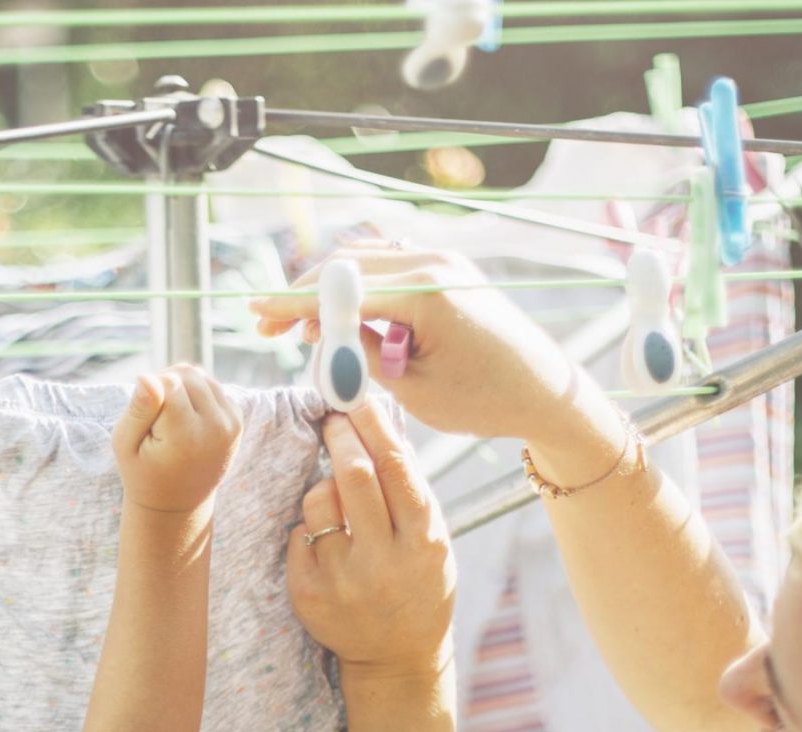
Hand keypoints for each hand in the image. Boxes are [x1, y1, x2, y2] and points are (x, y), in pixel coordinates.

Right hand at [112, 364, 242, 514]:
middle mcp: (215, 428)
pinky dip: (195, 394)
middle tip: (153, 415)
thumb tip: (148, 376)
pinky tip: (184, 419)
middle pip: (186, 373)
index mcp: (186, 436)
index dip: (149, 393)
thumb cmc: (143, 473)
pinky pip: (212, 386)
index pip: (168, 382)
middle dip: (165, 383)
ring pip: (201, 376)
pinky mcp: (237, 419)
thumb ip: (137, 411)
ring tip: (167, 416)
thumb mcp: (125, 446)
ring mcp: (231, 423)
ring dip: (180, 386)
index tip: (145, 420)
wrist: (177, 503)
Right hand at [253, 247, 601, 444]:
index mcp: (426, 293)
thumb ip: (363, 357)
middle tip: (268, 325)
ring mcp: (444, 261)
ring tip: (301, 330)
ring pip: (365, 264)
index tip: (255, 311)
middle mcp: (435, 264)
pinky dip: (359, 290)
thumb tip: (322, 336)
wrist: (547, 391)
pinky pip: (389, 268)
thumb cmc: (486, 400)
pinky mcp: (448, 270)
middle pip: (347, 267)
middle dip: (302, 295)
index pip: (341, 292)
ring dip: (329, 293)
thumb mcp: (414, 391)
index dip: (291, 303)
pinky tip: (340, 318)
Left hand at [286, 405, 454, 679]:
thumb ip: (412, 492)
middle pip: (353, 475)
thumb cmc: (418, 586)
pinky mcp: (309, 594)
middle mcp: (384, 560)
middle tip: (333, 421)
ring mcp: (343, 579)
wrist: (398, 659)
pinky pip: (298, 535)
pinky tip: (326, 545)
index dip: (372, 426)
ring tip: (337, 502)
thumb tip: (383, 427)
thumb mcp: (434, 542)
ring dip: (323, 488)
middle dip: (340, 437)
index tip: (357, 402)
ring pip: (319, 501)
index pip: (395, 467)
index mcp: (424, 541)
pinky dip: (309, 528)